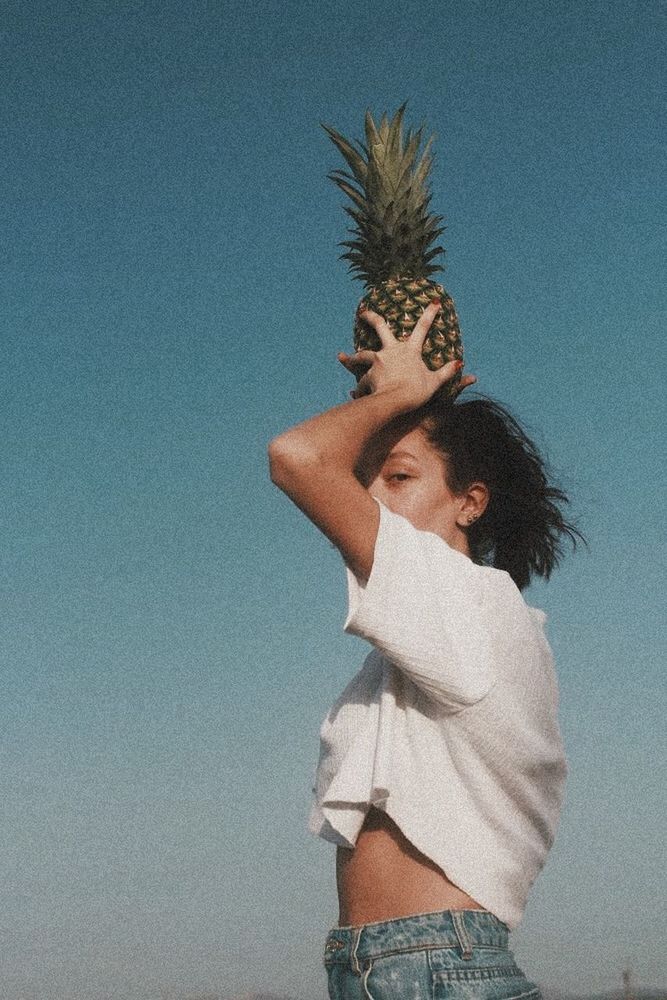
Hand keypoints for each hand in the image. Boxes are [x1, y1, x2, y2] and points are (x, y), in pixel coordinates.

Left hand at [337, 301, 476, 405]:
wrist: (395, 401)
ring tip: (343, 357)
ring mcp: (378, 361)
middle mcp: (391, 351)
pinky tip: (354, 393)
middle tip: (362, 312)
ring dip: (352, 357)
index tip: (435, 301)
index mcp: (410, 350)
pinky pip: (361, 381)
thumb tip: (459, 364)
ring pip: (361, 354)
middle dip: (371, 317)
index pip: (423, 328)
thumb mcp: (434, 382)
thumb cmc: (416, 392)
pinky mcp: (368, 374)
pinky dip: (358, 388)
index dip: (430, 314)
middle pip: (380, 327)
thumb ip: (446, 372)